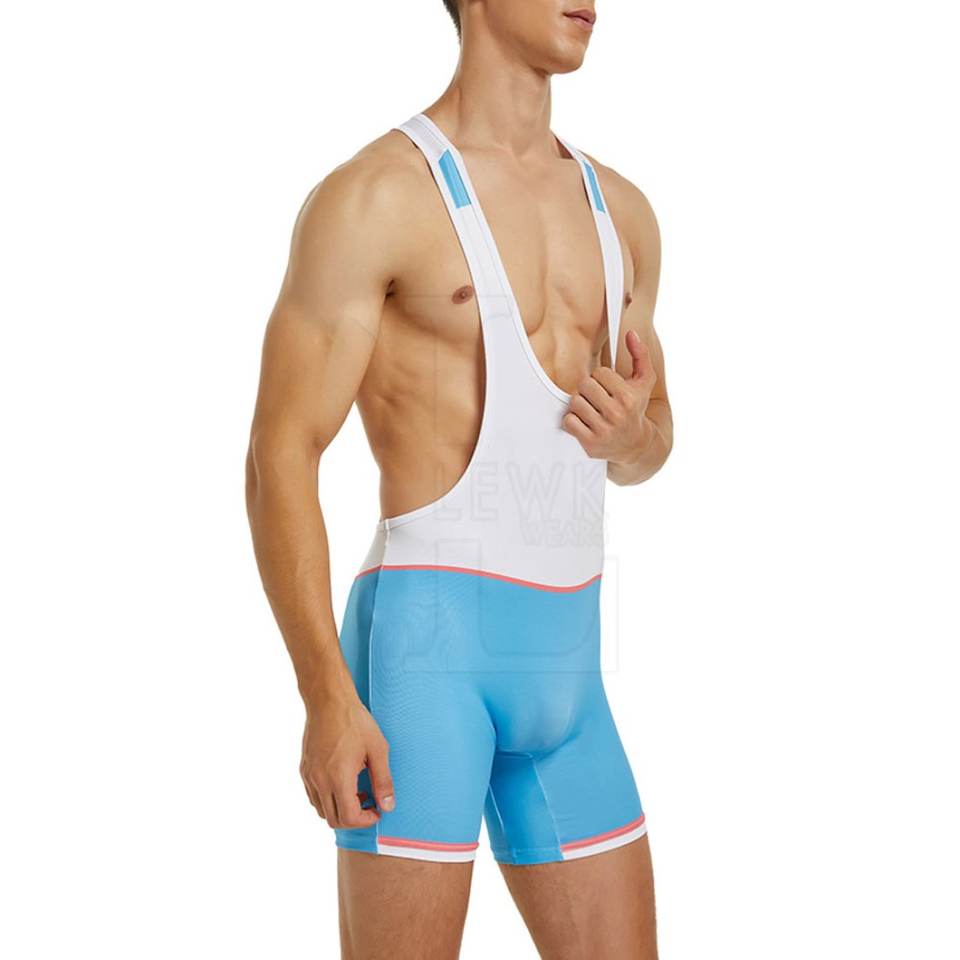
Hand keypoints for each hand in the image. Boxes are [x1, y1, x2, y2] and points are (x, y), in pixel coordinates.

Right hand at [300, 692, 394, 828]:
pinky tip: (342, 782)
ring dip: (339, 809)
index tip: (377, 810)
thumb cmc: (355, 722)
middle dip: (354, 818)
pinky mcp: (304, 769)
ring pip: (321, 810)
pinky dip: (327, 799)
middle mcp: (320, 781)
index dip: (366, 820)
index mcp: (339, 778)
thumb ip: (383, 780)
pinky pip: (313, 796)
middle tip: (369, 803)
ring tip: (356, 792)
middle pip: (334, 819)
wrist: (328, 701)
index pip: (349, 818)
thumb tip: (388, 805)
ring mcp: (309, 776)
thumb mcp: (378, 750)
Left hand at [562, 330, 656, 462]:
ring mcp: (603, 430)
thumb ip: (641, 355)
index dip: (601, 378)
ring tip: (591, 409)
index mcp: (628, 397)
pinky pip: (568, 421)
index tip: (608, 387)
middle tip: (596, 398)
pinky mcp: (590, 443)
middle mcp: (616, 414)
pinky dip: (573, 421)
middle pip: (584, 386)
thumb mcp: (644, 382)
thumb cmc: (635, 408)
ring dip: (579, 404)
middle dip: (588, 390)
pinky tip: (585, 422)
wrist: (635, 444)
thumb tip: (631, 334)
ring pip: (574, 402)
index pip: (599, 373)